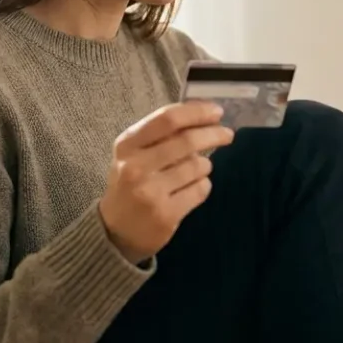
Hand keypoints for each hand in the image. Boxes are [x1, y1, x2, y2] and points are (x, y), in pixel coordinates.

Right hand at [98, 100, 234, 263]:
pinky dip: (203, 185)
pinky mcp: (166, 215)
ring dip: (205, 164)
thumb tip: (205, 112)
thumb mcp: (135, 153)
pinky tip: (192, 187)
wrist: (115, 230)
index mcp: (127, 145)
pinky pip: (201, 189)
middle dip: (214, 134)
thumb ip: (163, 133)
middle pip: (188, 141)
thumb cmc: (131, 182)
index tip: (216, 111)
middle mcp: (135, 167)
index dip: (197, 112)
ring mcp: (150, 192)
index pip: (167, 119)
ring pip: (198, 166)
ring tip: (196, 169)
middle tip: (227, 134)